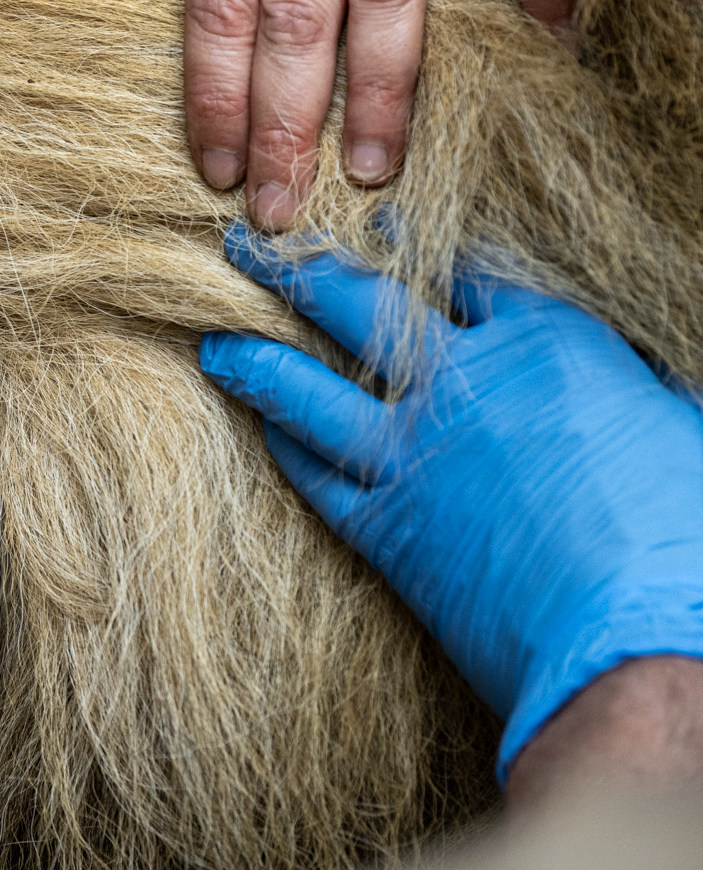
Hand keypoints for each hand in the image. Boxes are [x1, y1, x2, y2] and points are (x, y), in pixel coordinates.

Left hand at [200, 223, 702, 781]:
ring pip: (306, 389)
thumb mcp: (676, 428)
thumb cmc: (687, 534)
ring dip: (254, 359)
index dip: (424, 249)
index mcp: (550, 345)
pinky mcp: (386, 531)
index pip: (469, 274)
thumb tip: (630, 391)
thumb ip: (626, 394)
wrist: (644, 642)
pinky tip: (262, 430)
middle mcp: (464, 385)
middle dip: (297, 265)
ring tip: (214, 339)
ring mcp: (412, 456)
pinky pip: (314, 476)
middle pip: (357, 303)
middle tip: (247, 240)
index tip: (384, 227)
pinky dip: (283, 447)